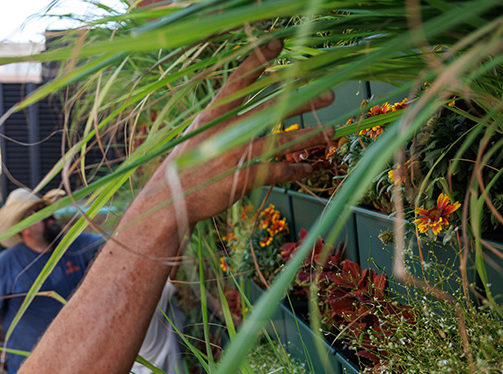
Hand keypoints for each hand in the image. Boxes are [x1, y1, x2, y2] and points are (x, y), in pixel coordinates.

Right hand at [145, 39, 334, 226]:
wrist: (171, 202)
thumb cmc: (183, 170)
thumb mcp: (196, 137)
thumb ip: (220, 124)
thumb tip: (242, 114)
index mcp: (213, 116)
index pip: (239, 81)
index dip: (258, 60)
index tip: (278, 42)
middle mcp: (227, 131)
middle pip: (273, 108)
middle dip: (305, 100)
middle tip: (330, 94)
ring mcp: (237, 154)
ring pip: (283, 141)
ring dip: (310, 136)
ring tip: (331, 131)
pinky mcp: (244, 178)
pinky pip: (278, 172)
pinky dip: (294, 171)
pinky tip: (308, 168)